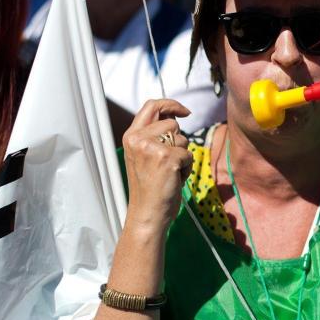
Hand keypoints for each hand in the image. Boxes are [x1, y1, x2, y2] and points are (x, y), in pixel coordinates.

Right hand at [121, 99, 191, 234]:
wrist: (147, 214)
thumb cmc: (149, 188)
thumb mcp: (144, 156)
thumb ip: (154, 135)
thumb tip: (175, 117)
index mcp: (131, 136)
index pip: (151, 106)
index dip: (171, 104)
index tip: (185, 111)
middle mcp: (138, 139)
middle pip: (172, 123)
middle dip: (178, 142)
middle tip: (168, 163)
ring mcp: (152, 147)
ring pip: (183, 139)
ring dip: (182, 156)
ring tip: (168, 173)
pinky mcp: (167, 157)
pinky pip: (188, 155)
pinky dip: (186, 168)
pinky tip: (174, 180)